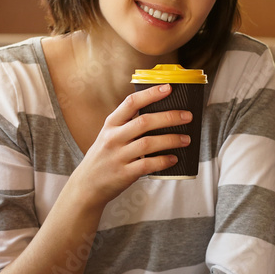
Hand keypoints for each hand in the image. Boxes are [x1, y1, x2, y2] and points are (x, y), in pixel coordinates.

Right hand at [72, 84, 190, 209]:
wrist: (86, 185)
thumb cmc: (104, 157)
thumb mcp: (109, 135)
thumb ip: (128, 124)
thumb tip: (161, 113)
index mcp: (111, 124)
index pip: (131, 103)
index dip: (151, 94)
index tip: (169, 88)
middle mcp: (113, 138)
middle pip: (144, 122)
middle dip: (169, 117)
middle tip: (188, 116)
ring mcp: (118, 156)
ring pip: (148, 144)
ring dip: (171, 140)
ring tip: (186, 139)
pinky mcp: (124, 174)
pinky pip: (147, 165)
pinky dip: (163, 161)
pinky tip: (174, 159)